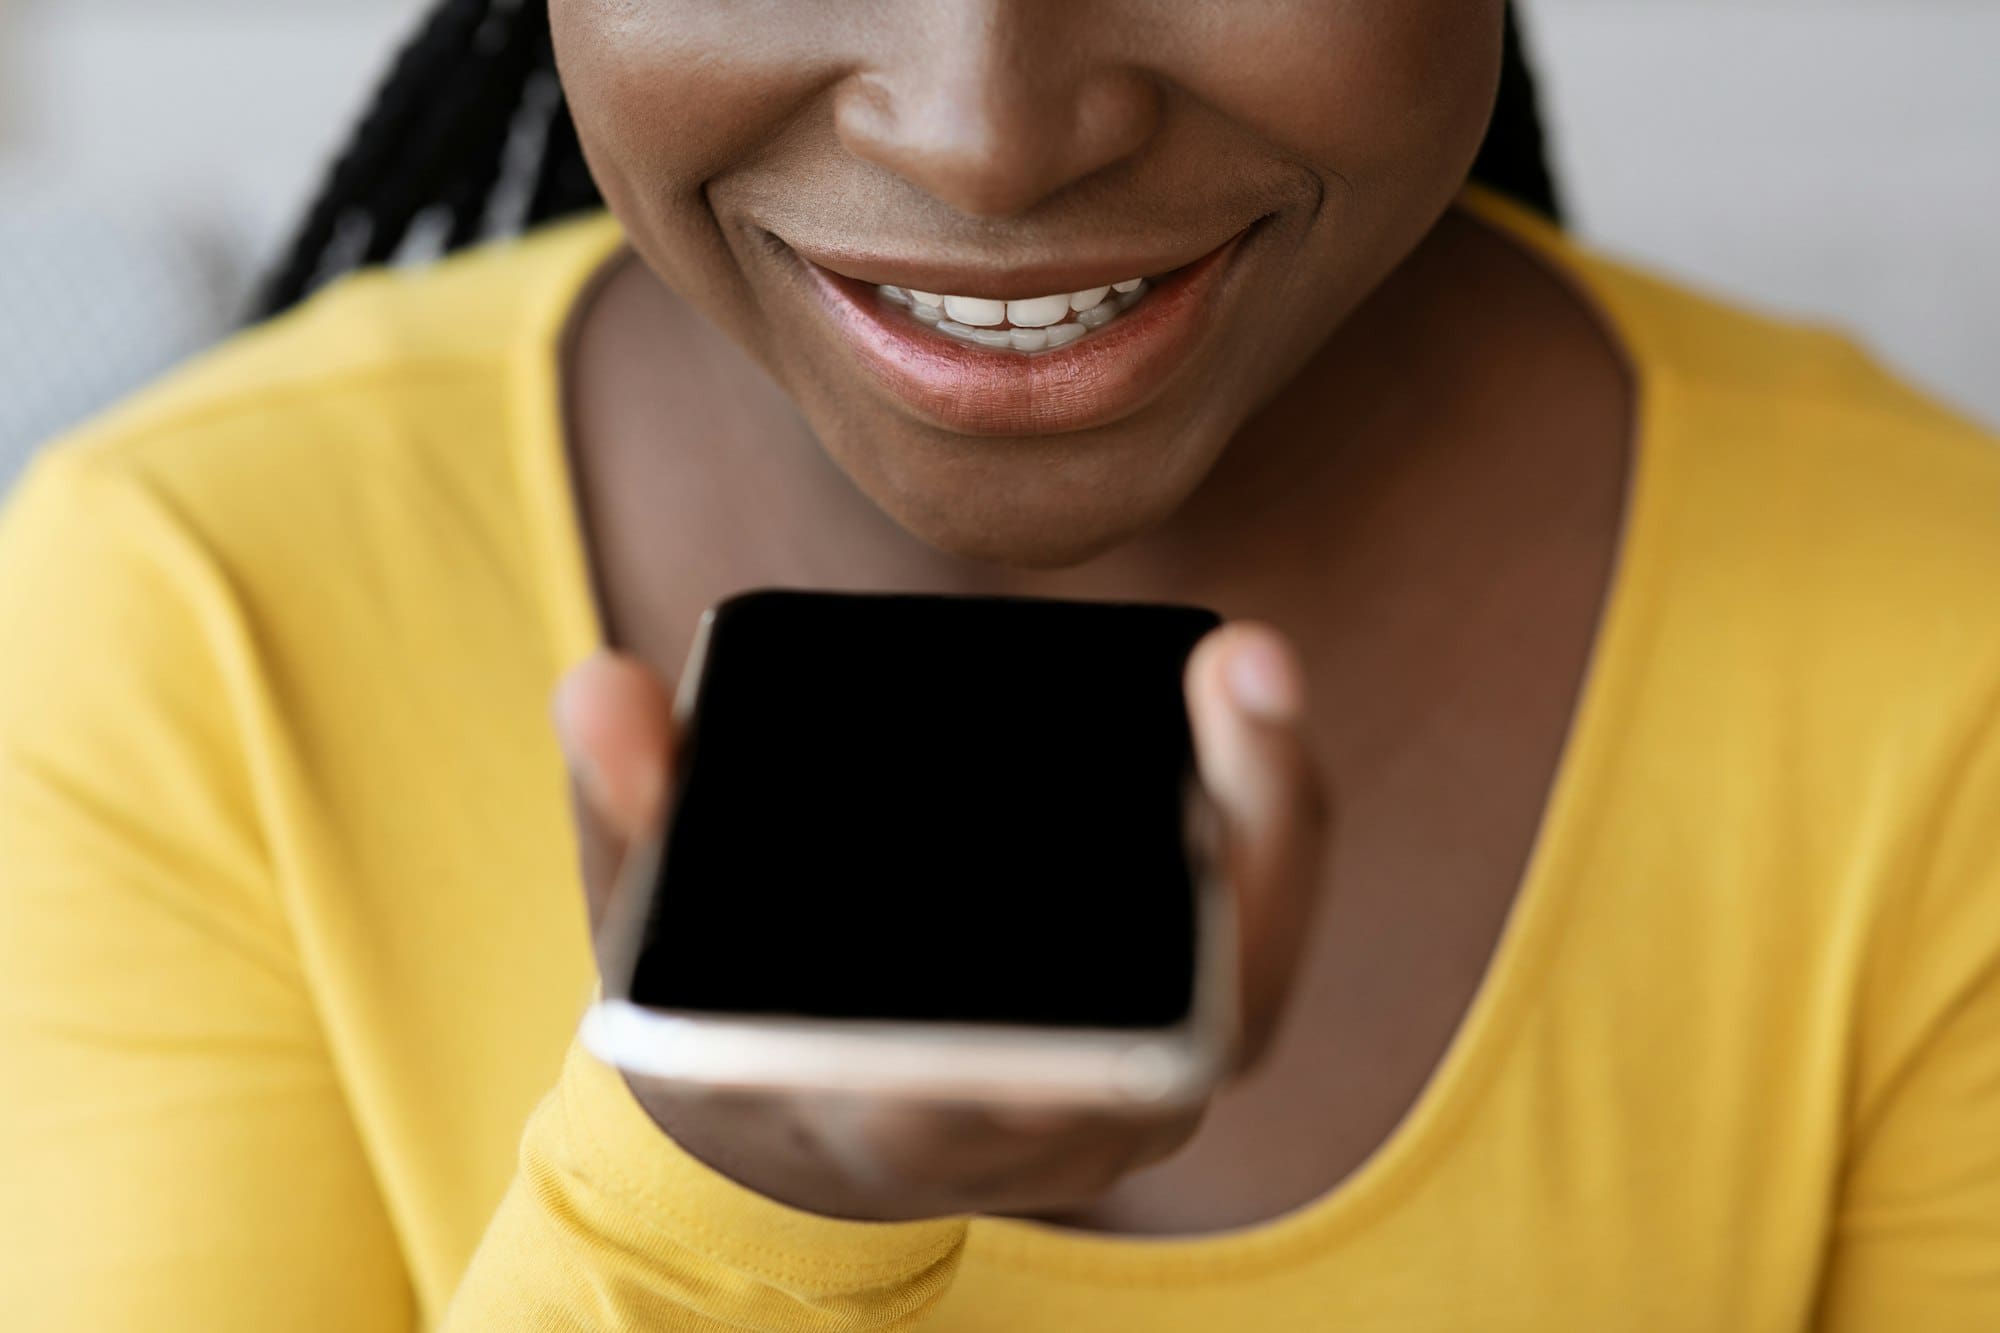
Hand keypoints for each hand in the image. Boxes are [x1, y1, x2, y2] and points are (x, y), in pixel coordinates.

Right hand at [551, 621, 1331, 1220]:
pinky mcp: (1148, 1063)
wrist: (786, 1134)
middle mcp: (1038, 1141)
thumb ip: (625, 811)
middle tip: (1245, 674)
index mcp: (896, 1125)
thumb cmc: (720, 1033)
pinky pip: (1237, 962)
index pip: (1014, 1093)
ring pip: (1239, 986)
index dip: (1081, 994)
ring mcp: (1112, 1114)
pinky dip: (1253, 848)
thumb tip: (603, 688)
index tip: (1132, 862)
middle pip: (1195, 1022)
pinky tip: (1246, 729)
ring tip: (1250, 679)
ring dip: (1263, 832)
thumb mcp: (646, 935)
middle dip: (1246, 850)